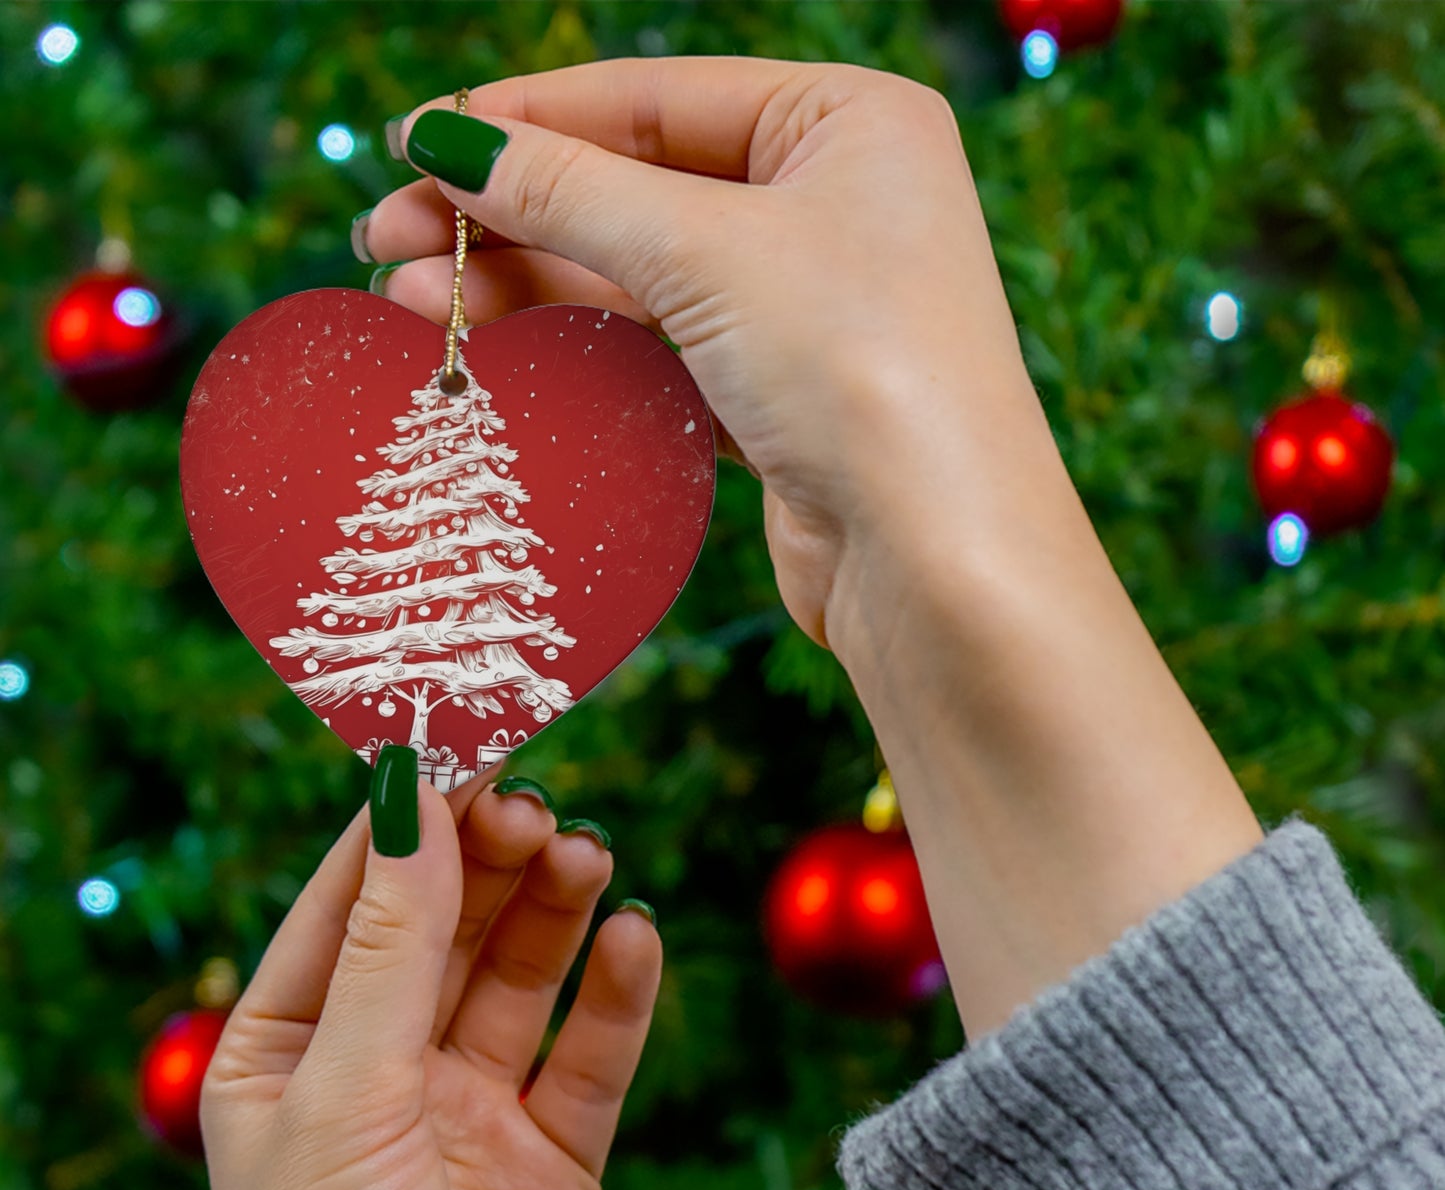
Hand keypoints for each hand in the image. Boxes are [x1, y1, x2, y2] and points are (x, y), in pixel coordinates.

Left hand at [201, 771, 660, 1189]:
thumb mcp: (347, 1094)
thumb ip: (391, 941)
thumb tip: (409, 788)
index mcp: (288, 1052)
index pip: (351, 899)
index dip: (407, 818)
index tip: (464, 738)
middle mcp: (379, 1072)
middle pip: (446, 926)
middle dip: (489, 860)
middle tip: (536, 805)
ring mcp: (468, 1113)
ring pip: (521, 977)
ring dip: (555, 911)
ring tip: (588, 857)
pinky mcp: (552, 1159)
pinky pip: (591, 1055)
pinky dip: (617, 994)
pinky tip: (635, 940)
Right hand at [359, 57, 1057, 654]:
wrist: (936, 561)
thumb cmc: (858, 370)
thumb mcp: (705, 252)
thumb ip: (569, 190)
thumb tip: (447, 140)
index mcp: (847, 122)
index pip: (655, 98)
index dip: (526, 118)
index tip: (415, 141)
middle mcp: (834, 203)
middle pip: (636, 188)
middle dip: (508, 214)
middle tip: (386, 239)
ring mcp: (808, 305)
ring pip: (640, 276)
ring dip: (528, 286)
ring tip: (411, 303)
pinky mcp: (781, 396)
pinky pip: (661, 350)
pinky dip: (583, 349)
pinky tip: (500, 350)